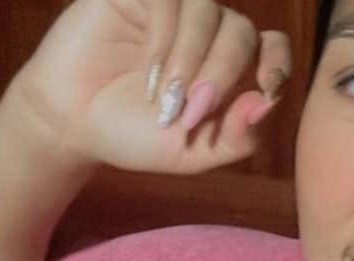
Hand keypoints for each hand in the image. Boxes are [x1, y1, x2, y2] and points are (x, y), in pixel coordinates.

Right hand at [11, 0, 290, 173]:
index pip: (273, 47)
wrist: (75, 123)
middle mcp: (208, 33)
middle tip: (191, 113)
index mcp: (230, 68)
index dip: (278, 62)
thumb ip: (237, 137)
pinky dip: (164, 39)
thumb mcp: (194, 153)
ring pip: (208, 9)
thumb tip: (267, 103)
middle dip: (221, 75)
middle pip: (241, 32)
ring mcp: (175, 10)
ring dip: (191, 59)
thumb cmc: (136, 137)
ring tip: (165, 101)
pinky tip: (149, 77)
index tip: (268, 88)